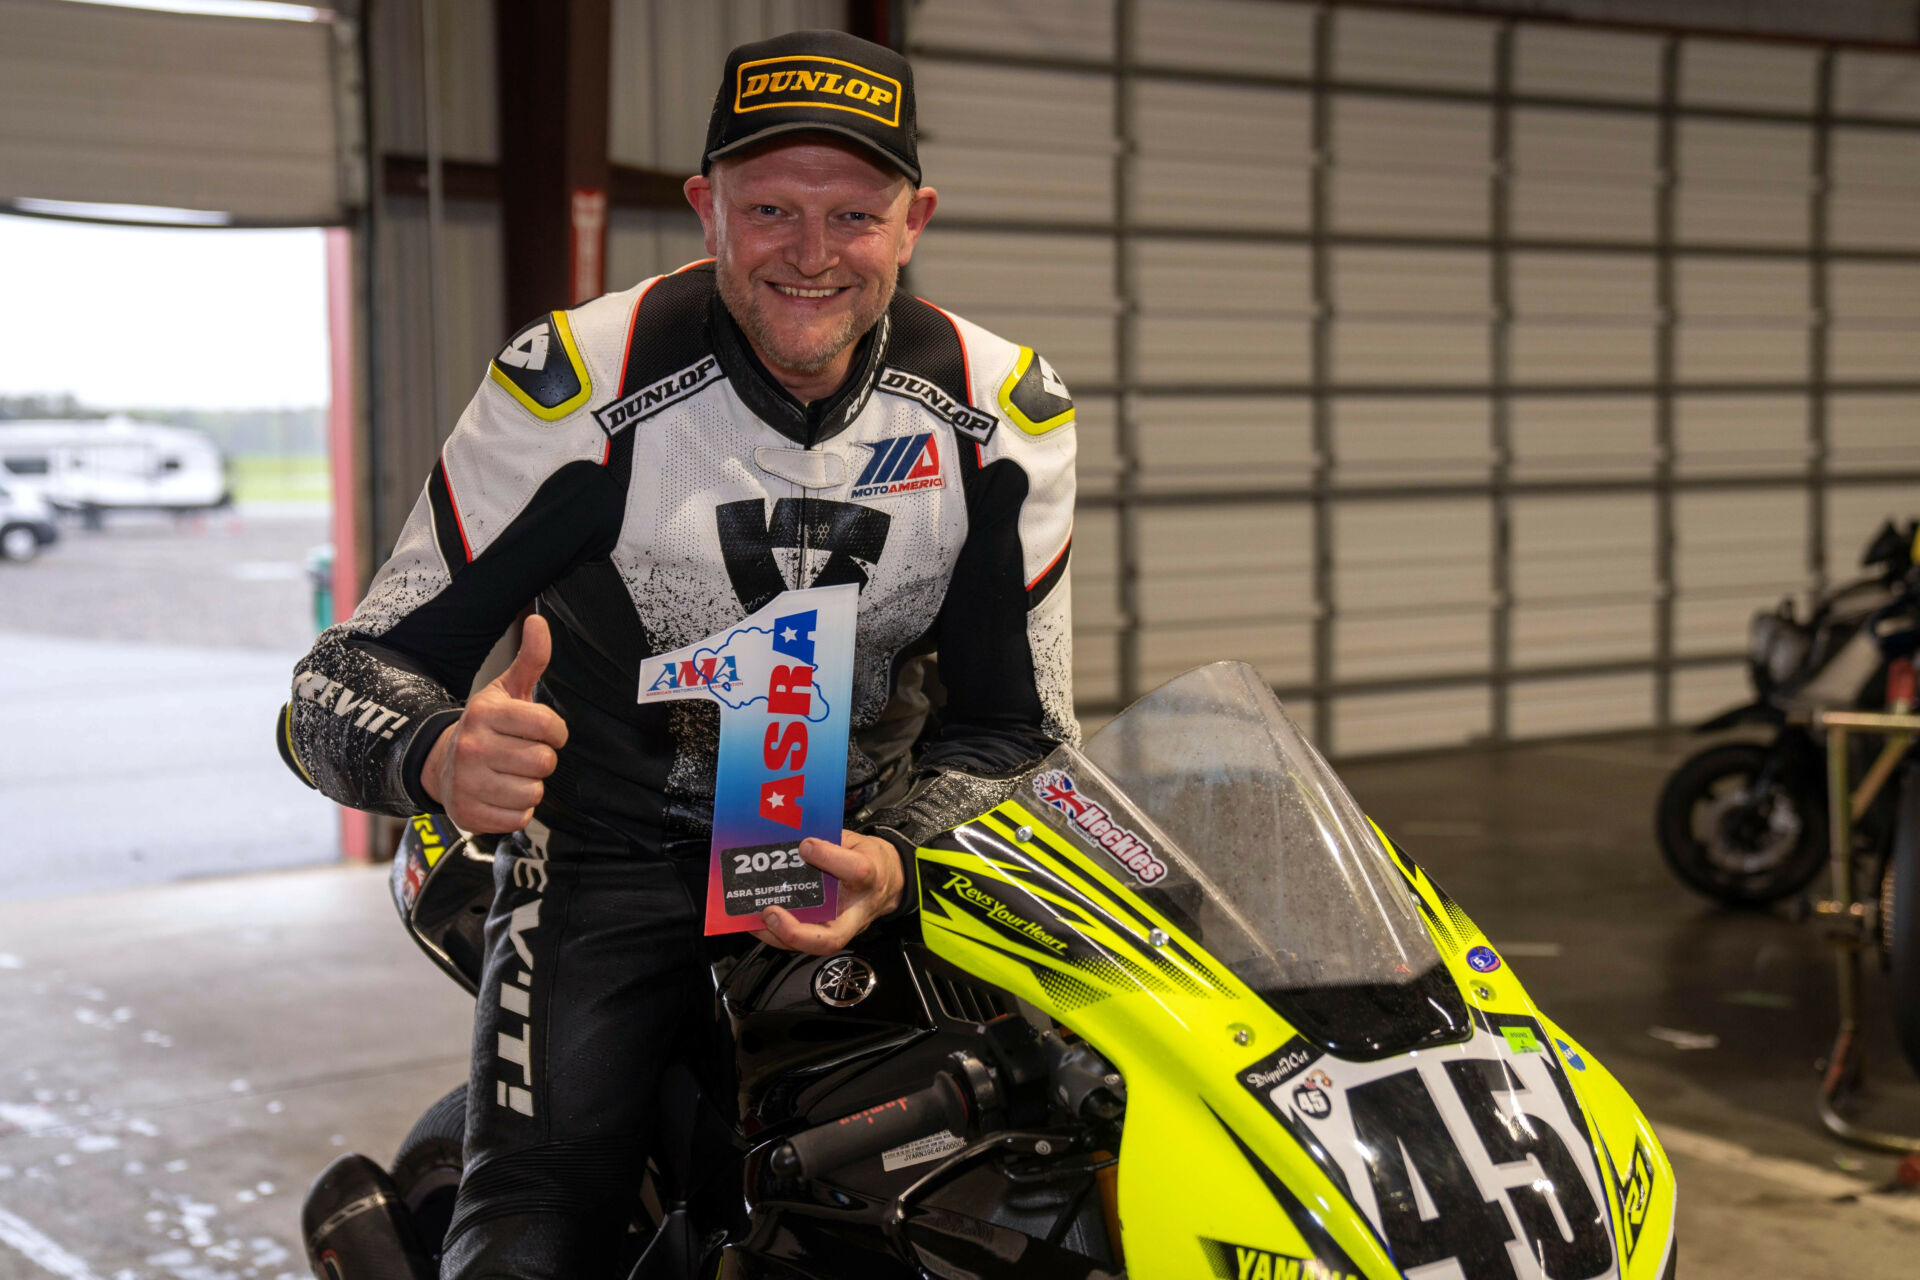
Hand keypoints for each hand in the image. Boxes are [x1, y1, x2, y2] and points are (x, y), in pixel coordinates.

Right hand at [421, 615, 568, 833]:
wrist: (442, 764)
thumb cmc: (487, 727)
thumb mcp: (506, 691)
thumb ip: (530, 659)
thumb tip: (537, 620)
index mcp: (486, 713)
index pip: (550, 727)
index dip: (555, 733)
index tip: (543, 733)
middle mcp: (473, 746)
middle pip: (544, 762)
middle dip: (541, 760)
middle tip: (522, 755)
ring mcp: (467, 782)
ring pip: (533, 793)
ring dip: (529, 786)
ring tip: (510, 774)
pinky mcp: (468, 814)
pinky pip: (520, 818)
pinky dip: (517, 811)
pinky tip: (501, 795)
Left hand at [754, 829, 904, 954]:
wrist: (891, 881)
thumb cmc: (868, 858)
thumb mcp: (855, 840)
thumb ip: (829, 840)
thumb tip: (793, 838)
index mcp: (870, 875)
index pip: (856, 870)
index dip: (830, 858)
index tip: (805, 846)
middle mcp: (857, 910)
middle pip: (832, 937)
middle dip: (796, 932)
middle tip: (770, 912)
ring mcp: (844, 927)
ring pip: (813, 946)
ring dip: (779, 937)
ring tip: (754, 919)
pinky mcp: (832, 932)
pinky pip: (805, 941)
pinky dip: (777, 935)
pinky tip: (757, 921)